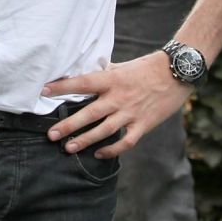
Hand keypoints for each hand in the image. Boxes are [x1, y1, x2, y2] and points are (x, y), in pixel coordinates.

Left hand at [42, 51, 188, 158]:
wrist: (177, 72)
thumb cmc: (147, 67)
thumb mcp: (122, 66)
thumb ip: (103, 73)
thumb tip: (83, 73)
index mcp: (112, 79)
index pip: (82, 83)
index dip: (62, 87)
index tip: (44, 90)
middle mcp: (119, 97)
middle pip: (89, 113)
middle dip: (68, 125)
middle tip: (51, 134)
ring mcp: (132, 112)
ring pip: (104, 130)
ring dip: (85, 140)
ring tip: (68, 148)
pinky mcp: (144, 124)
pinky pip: (126, 141)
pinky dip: (112, 150)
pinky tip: (99, 153)